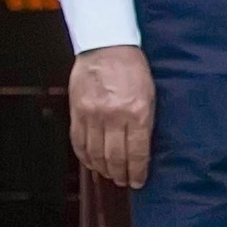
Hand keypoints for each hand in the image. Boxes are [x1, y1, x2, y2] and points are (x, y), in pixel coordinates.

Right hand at [69, 44, 153, 188]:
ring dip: (103, 169)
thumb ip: (145, 121)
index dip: (137, 172)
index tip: (139, 181)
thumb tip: (141, 150)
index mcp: (138, 112)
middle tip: (124, 181)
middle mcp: (115, 116)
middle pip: (116, 157)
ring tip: (109, 174)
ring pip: (96, 153)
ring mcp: (93, 115)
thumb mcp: (149, 94)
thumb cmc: (132, 67)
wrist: (106, 45)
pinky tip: (91, 162)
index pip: (137, 153)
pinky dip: (85, 157)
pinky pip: (79, 142)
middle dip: (121, 174)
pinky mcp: (77, 111)